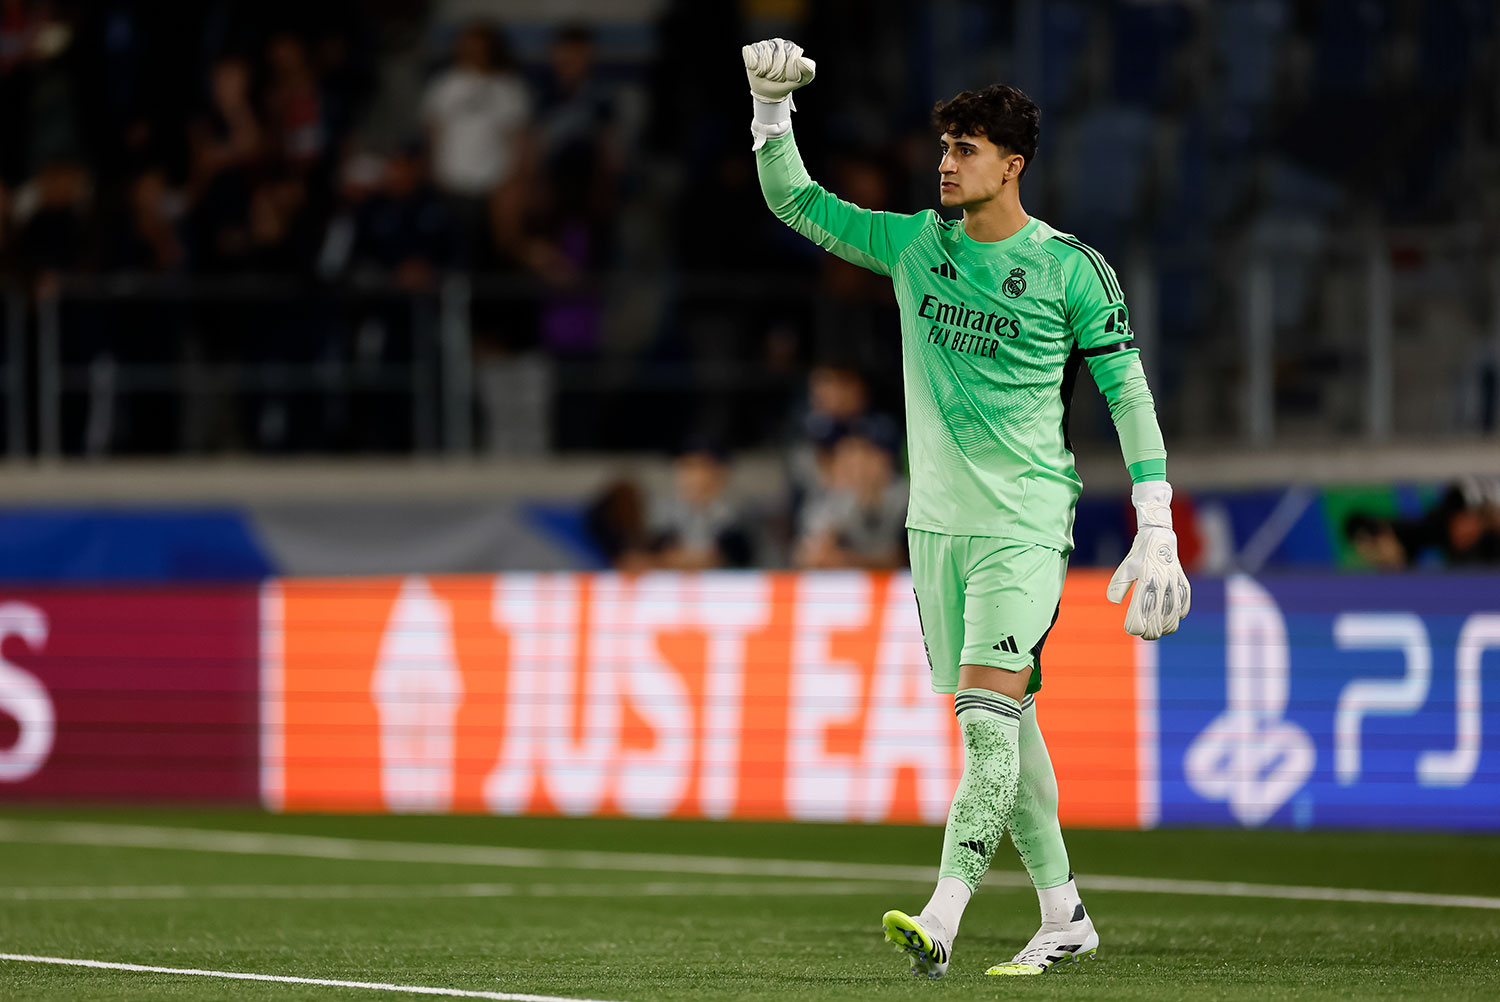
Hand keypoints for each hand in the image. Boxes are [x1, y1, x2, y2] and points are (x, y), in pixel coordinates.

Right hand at [742, 37, 815, 103]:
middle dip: (776, 72)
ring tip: (766, 73)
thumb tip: (800, 59)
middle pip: (778, 56)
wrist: (770, 91)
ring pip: (764, 56)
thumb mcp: (803, 80)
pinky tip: (756, 69)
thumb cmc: (786, 83)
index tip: (787, 76)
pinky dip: (753, 65)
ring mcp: (765, 44)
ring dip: (764, 70)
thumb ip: (809, 71)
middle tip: (775, 77)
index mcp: (791, 47)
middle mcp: (778, 43)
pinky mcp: (752, 49)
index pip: (791, 55)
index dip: (788, 70)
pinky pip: (752, 54)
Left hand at [1107, 481, 1190, 639]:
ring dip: (1165, 627)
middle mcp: (1161, 583)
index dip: (1136, 625)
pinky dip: (1179, 614)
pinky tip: (1171, 617)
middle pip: (1157, 618)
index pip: (1141, 612)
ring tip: (1158, 630)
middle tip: (1145, 635)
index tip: (1132, 630)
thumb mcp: (1125, 568)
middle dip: (1151, 632)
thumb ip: (1118, 585)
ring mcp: (1174, 583)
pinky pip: (1184, 603)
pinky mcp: (1183, 582)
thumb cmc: (1138, 554)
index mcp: (1145, 580)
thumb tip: (1113, 601)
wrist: (1159, 536)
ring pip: (1173, 615)